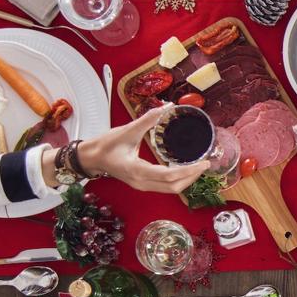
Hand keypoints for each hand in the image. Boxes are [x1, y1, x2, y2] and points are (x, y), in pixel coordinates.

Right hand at [78, 105, 208, 192]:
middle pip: (174, 187)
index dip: (189, 171)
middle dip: (192, 177)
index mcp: (137, 171)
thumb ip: (147, 119)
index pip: (168, 176)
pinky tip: (186, 169)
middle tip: (206, 163)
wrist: (90, 158)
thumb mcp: (127, 130)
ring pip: (171, 190)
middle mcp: (141, 183)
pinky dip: (179, 180)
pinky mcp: (143, 184)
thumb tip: (167, 107)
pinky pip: (165, 187)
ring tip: (199, 166)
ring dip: (187, 180)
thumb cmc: (105, 145)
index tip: (204, 163)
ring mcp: (142, 186)